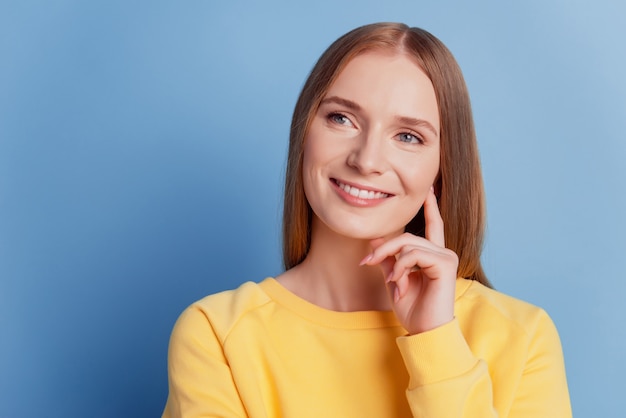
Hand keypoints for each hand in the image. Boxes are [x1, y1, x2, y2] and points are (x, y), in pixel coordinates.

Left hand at [360, 186, 458, 333]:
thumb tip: (375, 239)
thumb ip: (388, 259)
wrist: (426, 332)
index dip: (430, 206)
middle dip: (384, 249)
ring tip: (390, 281)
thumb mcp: (394, 280)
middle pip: (407, 237)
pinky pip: (413, 255)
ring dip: (391, 262)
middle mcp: (443, 253)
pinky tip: (398, 283)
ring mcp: (446, 257)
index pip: (433, 225)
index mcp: (434, 256)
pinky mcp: (445, 264)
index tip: (428, 187)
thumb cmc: (413, 310)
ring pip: (408, 244)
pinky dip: (400, 267)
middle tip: (367, 262)